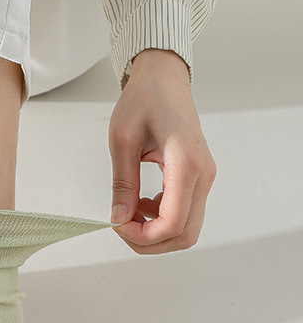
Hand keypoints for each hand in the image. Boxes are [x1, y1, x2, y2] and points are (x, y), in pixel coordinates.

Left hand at [109, 49, 216, 253]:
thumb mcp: (122, 141)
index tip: (117, 225)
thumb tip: (118, 219)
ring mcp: (205, 178)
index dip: (143, 236)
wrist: (164, 80)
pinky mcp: (199, 178)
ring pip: (187, 229)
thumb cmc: (144, 101)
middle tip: (120, 226)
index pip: (172, 224)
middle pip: (185, 235)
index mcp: (187, 164)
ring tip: (129, 212)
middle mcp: (203, 175)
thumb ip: (122, 184)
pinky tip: (142, 204)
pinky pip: (186, 213)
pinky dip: (163, 220)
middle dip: (149, 242)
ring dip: (156, 233)